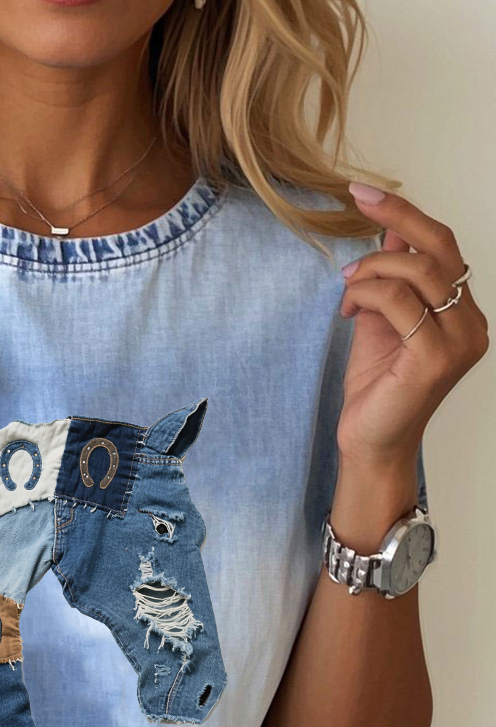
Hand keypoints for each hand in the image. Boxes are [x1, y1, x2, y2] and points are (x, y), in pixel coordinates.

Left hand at [336, 182, 488, 470]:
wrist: (370, 442)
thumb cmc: (377, 388)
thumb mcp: (383, 320)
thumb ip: (393, 278)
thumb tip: (391, 229)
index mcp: (463, 314)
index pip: (445, 249)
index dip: (408, 215)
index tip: (367, 193)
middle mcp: (470, 324)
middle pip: (440, 248)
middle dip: (396, 217)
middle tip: (357, 200)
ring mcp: (458, 341)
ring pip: (416, 271)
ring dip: (371, 270)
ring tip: (347, 289)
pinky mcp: (434, 357)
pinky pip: (397, 301)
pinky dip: (366, 295)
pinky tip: (349, 311)